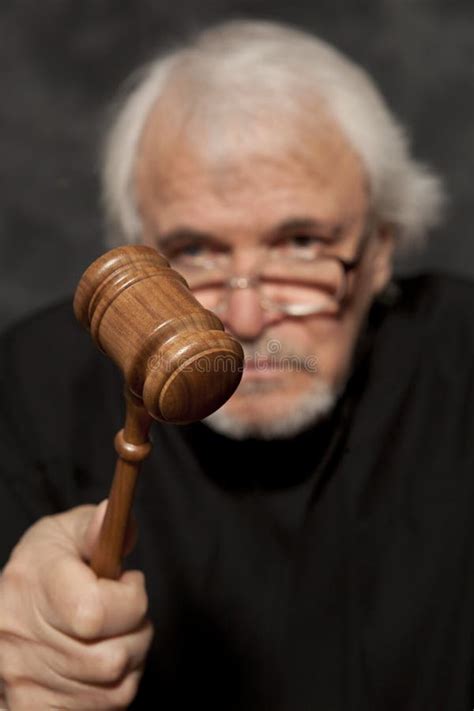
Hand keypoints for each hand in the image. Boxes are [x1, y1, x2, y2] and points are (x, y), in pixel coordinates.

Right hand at [0, 502, 152, 709]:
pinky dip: (112, 689)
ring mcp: (21, 678)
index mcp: (31, 582)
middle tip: (126, 610)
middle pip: (112, 658)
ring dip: (130, 658)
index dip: (130, 601)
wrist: (12, 604)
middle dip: (137, 630)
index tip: (129, 583)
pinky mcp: (31, 706)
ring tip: (114, 632)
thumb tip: (110, 512)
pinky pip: (100, 710)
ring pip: (114, 689)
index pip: (94, 615)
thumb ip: (96, 526)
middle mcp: (18, 636)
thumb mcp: (69, 530)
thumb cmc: (50, 562)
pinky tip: (100, 659)